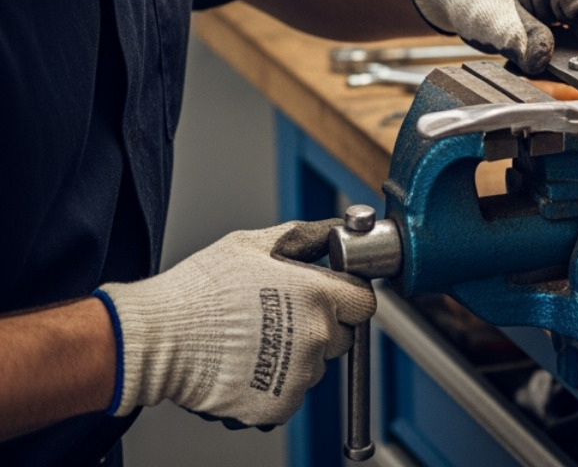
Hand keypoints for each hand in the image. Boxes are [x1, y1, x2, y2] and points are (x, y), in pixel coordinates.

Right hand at [97, 220, 372, 427]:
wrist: (156, 340)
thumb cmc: (201, 289)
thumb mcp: (253, 244)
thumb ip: (305, 237)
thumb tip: (338, 230)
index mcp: (318, 295)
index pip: (363, 303)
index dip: (346, 299)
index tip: (328, 299)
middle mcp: (316, 336)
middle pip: (342, 337)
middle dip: (321, 329)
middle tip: (279, 320)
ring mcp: (299, 374)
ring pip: (314, 368)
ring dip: (296, 359)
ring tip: (252, 343)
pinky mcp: (279, 404)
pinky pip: (289, 395)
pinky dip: (273, 386)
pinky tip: (244, 367)